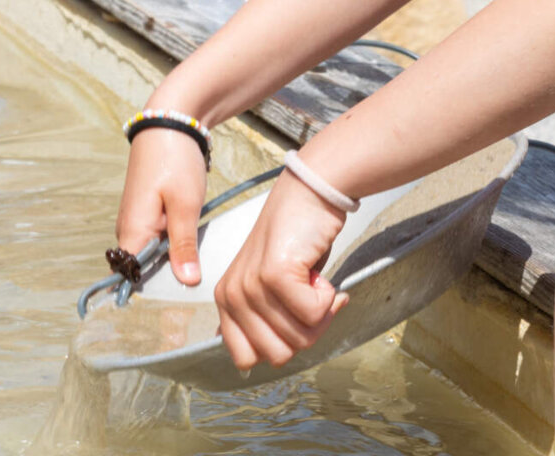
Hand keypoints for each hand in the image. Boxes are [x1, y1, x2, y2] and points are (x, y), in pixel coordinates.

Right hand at [115, 126, 211, 286]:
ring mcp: (136, 220)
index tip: (181, 298)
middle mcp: (128, 230)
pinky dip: (174, 240)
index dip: (155, 291)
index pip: (133, 278)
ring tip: (197, 255)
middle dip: (169, 274)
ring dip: (174, 255)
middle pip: (144, 268)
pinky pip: (157, 237)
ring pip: (153, 252)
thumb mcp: (186, 205)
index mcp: (132, 232)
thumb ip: (184, 246)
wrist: (169, 123)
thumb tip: (187, 282)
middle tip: (198, 277)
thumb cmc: (175, 161)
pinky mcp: (146, 211)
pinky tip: (191, 235)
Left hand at [211, 170, 349, 369]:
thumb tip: (269, 361)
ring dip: (321, 312)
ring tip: (313, 279)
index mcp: (226, 302)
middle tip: (311, 297)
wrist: (310, 192)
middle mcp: (232, 295)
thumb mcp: (271, 286)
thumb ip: (265, 320)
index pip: (247, 360)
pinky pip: (314, 314)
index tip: (294, 317)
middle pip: (278, 355)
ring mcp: (251, 285)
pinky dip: (329, 297)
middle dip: (306, 332)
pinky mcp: (275, 274)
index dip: (281, 346)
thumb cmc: (297, 239)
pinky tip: (319, 273)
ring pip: (299, 337)